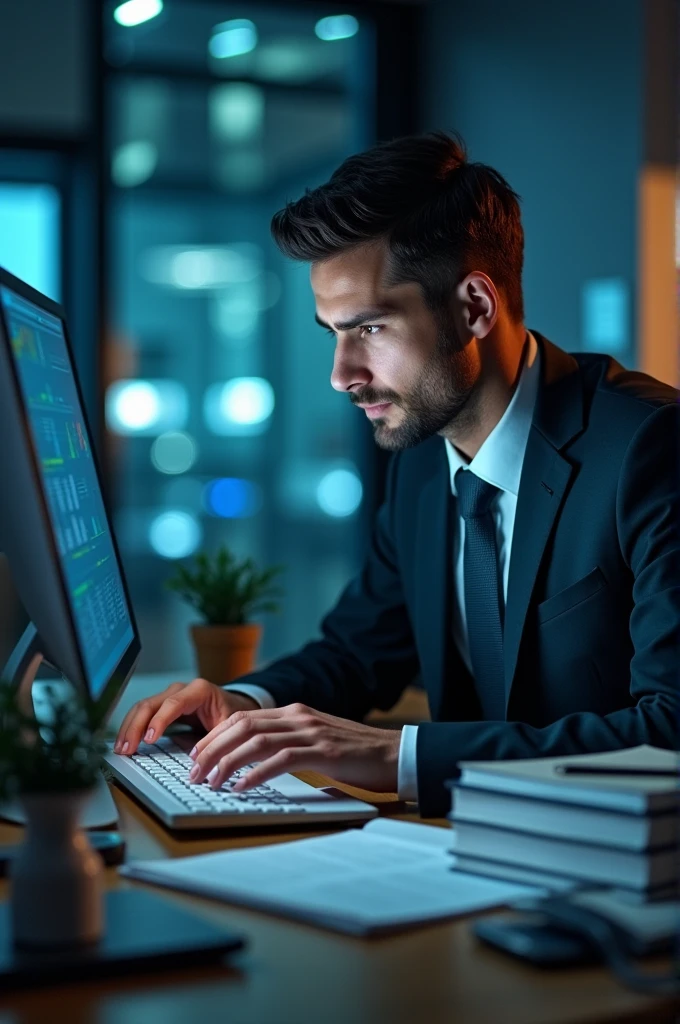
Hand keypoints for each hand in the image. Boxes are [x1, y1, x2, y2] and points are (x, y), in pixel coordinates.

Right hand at [114, 678, 258, 754]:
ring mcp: (169, 695)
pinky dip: (132, 727)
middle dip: (136, 727)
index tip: (149, 740)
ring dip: (129, 728)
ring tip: (121, 749)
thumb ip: (216, 739)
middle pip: (151, 704)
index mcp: (199, 691)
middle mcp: (181, 690)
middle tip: (127, 749)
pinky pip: (142, 713)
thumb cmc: (232, 716)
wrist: (233, 706)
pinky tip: (125, 742)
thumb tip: (198, 761)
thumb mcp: (230, 726)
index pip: (173, 703)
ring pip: (142, 707)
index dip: (159, 721)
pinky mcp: (162, 705)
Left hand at [187, 703, 400, 793]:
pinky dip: (256, 773)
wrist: (394, 752)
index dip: (214, 735)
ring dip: (227, 762)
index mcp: (294, 712)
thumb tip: (255, 764)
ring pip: (255, 741)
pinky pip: (280, 760)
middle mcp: (298, 716)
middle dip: (211, 749)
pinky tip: (241, 787)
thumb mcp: (316, 741)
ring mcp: (310, 731)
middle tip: (193, 772)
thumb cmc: (356, 753)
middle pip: (241, 725)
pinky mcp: (322, 750)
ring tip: (210, 782)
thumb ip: (289, 744)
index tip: (196, 755)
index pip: (242, 717)